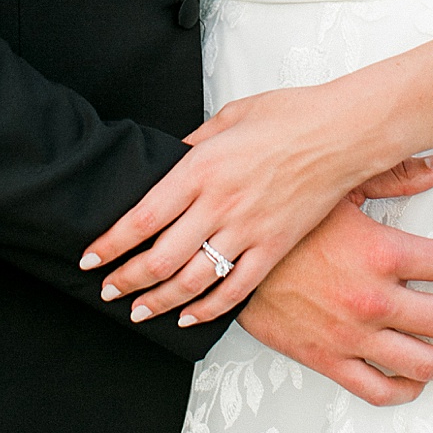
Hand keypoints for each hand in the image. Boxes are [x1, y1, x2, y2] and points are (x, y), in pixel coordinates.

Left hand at [81, 84, 412, 326]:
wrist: (342, 132)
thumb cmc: (288, 115)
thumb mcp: (228, 116)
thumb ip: (194, 143)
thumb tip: (169, 161)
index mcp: (200, 167)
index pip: (141, 217)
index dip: (110, 244)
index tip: (90, 259)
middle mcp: (219, 204)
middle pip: (159, 257)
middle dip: (126, 279)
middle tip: (106, 290)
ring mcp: (247, 230)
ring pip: (192, 280)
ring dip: (159, 301)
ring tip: (137, 311)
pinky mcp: (274, 247)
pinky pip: (234, 289)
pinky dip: (207, 309)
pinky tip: (188, 317)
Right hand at [237, 199, 432, 406]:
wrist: (223, 255)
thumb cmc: (282, 216)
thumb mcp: (340, 186)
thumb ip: (396, 175)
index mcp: (380, 254)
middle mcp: (373, 301)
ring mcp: (352, 337)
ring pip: (424, 365)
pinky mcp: (328, 360)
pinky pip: (379, 389)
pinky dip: (408, 390)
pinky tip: (421, 380)